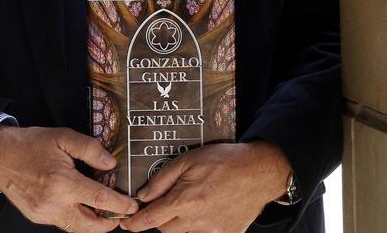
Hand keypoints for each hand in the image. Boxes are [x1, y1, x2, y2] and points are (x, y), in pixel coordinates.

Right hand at [0, 125, 137, 231]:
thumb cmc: (28, 145)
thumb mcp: (62, 136)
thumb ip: (89, 148)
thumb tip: (110, 164)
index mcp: (63, 183)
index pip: (101, 201)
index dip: (121, 205)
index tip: (132, 205)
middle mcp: (55, 204)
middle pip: (92, 226)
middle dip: (110, 223)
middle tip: (120, 212)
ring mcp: (45, 214)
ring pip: (78, 228)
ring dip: (93, 222)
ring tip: (101, 208)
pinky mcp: (38, 217)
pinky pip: (63, 222)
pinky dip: (75, 217)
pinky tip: (78, 202)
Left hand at [119, 141, 290, 232]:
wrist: (260, 171)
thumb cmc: (223, 160)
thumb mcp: (187, 160)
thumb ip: (162, 179)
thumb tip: (142, 195)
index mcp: (185, 201)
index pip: (151, 219)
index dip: (135, 223)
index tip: (126, 223)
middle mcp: (198, 221)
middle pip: (165, 229)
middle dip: (159, 219)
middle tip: (164, 203)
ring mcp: (214, 231)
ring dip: (179, 222)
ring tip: (190, 202)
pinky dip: (198, 225)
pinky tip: (206, 209)